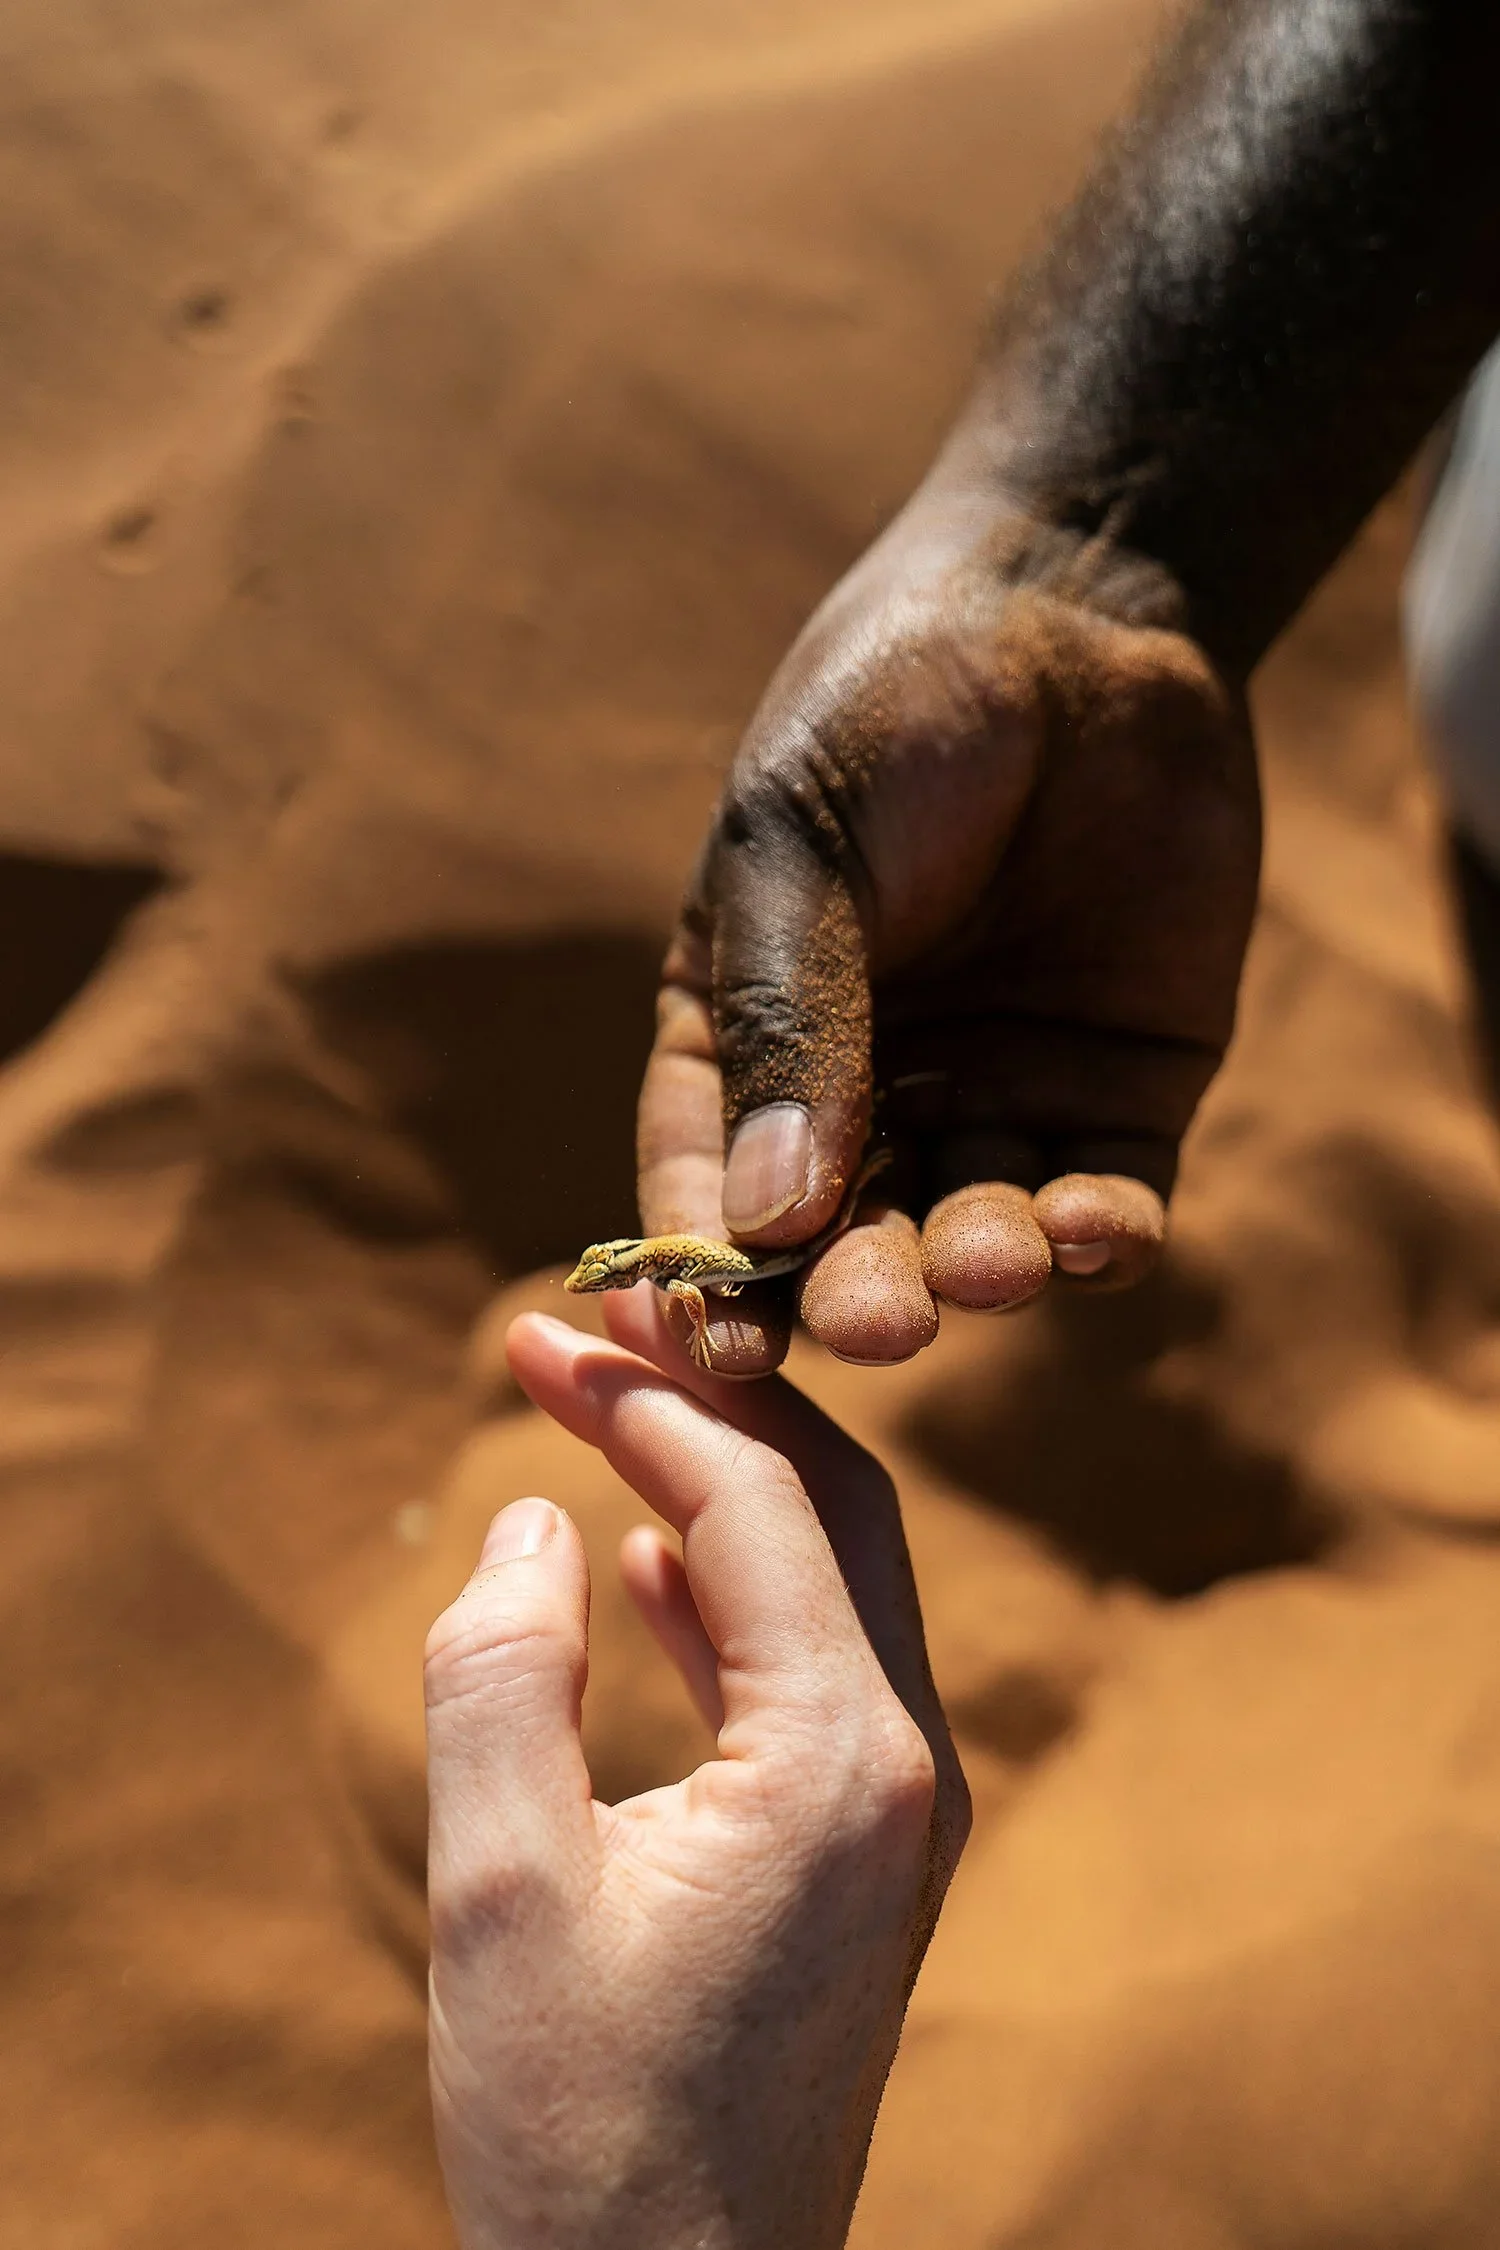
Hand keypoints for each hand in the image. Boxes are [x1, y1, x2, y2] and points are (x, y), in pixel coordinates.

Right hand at [425, 1292, 969, 2249]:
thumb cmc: (582, 2130)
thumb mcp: (500, 1891)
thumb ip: (503, 1674)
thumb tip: (536, 1522)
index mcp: (841, 1757)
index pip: (759, 1502)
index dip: (643, 1401)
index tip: (539, 1333)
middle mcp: (906, 1765)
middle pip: (832, 1510)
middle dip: (710, 1405)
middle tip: (591, 1330)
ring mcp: (899, 1816)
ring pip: (831, 1582)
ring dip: (719, 1488)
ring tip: (606, 1414)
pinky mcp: (863, 1861)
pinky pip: (813, 1673)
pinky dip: (731, 1595)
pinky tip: (650, 1566)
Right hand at [638, 480, 1259, 1372]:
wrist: (1085, 613)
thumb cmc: (897, 714)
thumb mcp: (804, 850)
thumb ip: (787, 1024)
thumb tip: (770, 1221)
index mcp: (744, 1034)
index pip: (710, 1180)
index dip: (715, 1271)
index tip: (728, 1347)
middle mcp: (863, 1090)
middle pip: (845, 1237)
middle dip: (859, 1291)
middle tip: (882, 1324)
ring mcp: (991, 1097)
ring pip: (973, 1234)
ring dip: (979, 1269)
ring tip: (989, 1263)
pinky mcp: (1114, 1092)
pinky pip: (1102, 1197)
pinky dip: (1098, 1236)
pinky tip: (1092, 1234)